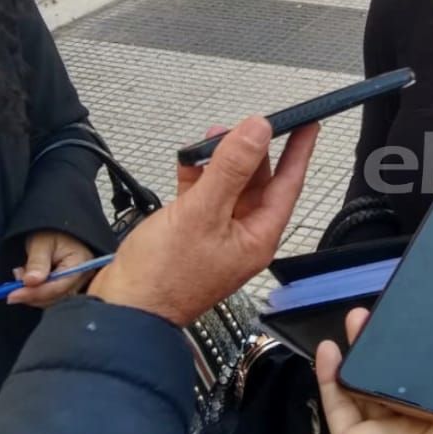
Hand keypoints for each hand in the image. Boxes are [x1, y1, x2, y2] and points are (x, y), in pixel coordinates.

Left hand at [8, 231, 93, 306]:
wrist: (57, 229)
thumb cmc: (51, 231)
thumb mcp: (41, 243)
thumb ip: (37, 262)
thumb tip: (30, 282)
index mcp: (81, 262)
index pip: (58, 287)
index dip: (35, 293)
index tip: (13, 295)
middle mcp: (82, 276)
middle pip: (56, 296)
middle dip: (32, 293)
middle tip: (14, 283)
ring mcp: (77, 283)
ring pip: (52, 299)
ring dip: (32, 293)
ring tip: (21, 275)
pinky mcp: (68, 286)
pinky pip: (51, 296)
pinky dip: (36, 292)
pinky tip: (28, 280)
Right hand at [88, 116, 316, 325]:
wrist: (123, 310)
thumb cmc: (163, 277)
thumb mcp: (202, 212)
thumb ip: (231, 168)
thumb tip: (258, 130)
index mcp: (258, 236)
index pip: (288, 184)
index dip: (299, 151)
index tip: (309, 123)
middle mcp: (243, 235)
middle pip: (258, 182)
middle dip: (251, 151)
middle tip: (243, 124)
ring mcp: (217, 234)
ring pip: (229, 186)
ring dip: (222, 161)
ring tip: (211, 137)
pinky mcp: (192, 232)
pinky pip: (204, 195)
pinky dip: (198, 175)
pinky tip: (188, 161)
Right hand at [317, 308, 432, 433]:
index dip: (431, 345)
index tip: (425, 310)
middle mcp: (417, 424)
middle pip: (399, 375)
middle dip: (391, 342)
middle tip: (384, 308)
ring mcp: (384, 433)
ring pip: (366, 384)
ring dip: (360, 351)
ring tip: (358, 318)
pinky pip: (338, 406)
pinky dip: (329, 377)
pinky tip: (329, 349)